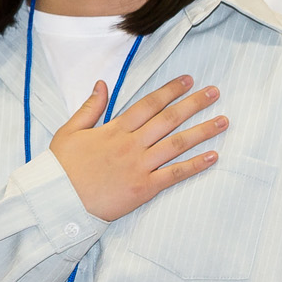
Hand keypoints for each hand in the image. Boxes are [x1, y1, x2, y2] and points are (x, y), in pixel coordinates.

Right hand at [49, 75, 226, 221]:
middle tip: (214, 92)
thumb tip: (102, 84)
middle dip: (194, 104)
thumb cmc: (61, 168)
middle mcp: (131, 145)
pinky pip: (174, 175)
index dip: (170, 90)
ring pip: (177, 144)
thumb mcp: (69, 131)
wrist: (58, 201)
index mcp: (114, 129)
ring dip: (202, 131)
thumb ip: (90, 107)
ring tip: (223, 121)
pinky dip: (195, 166)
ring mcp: (139, 167)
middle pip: (168, 119)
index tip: (188, 80)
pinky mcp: (143, 189)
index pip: (148, 104)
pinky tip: (213, 157)